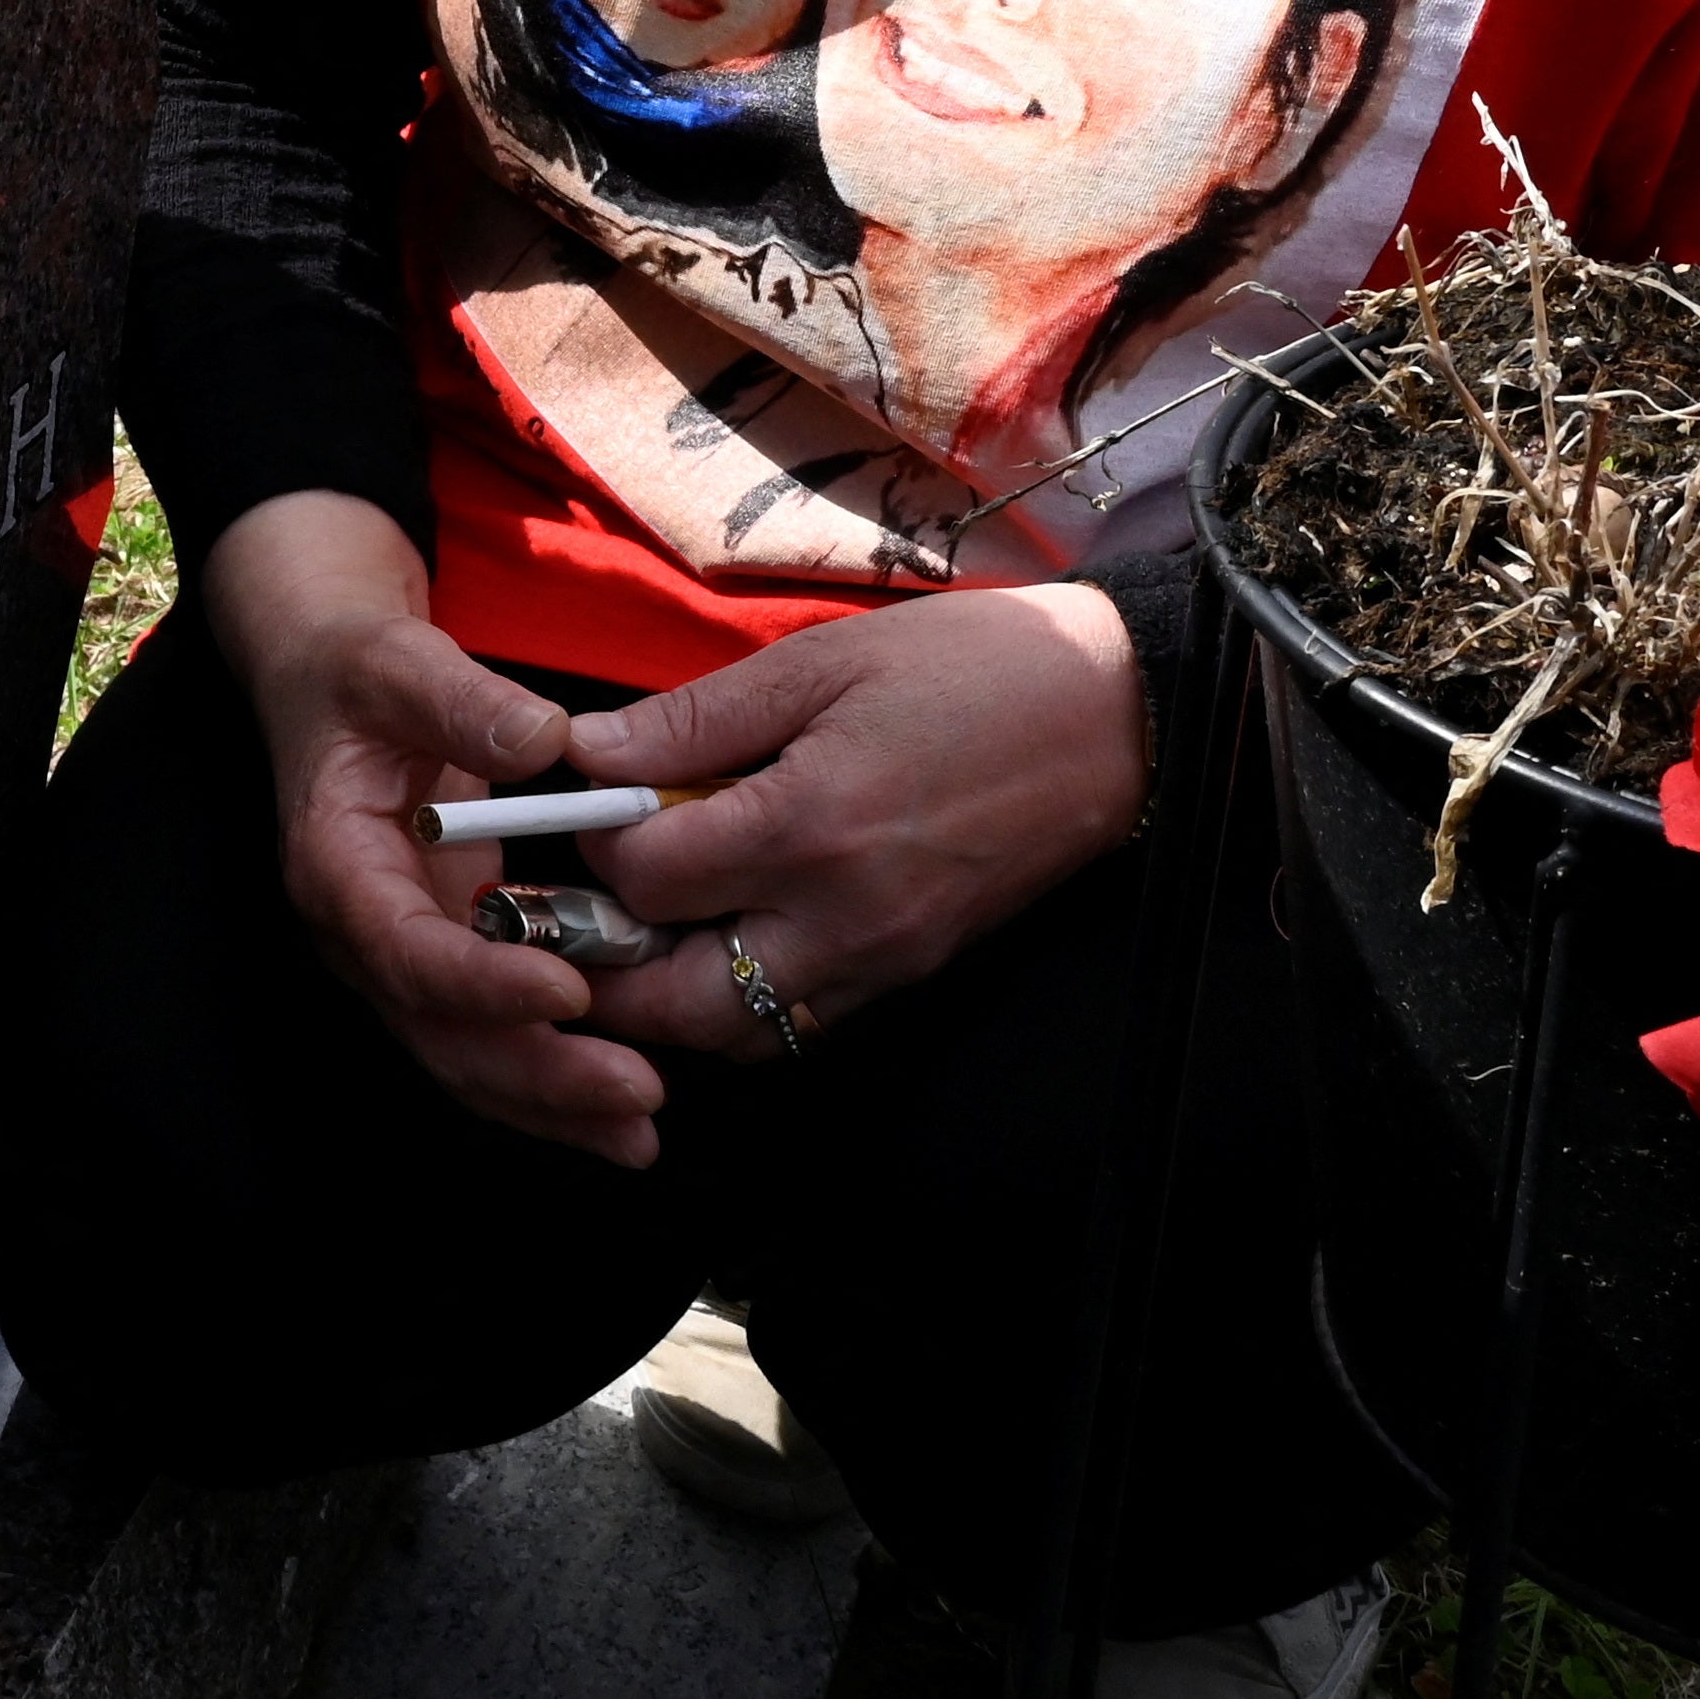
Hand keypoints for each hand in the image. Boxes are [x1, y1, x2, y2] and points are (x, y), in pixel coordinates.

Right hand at [193, 491, 673, 1164]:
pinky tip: (616, 1108)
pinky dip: (550, 1076)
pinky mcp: (444, 955)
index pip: (406, 950)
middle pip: (441, 1033)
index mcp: (336, 865)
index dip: (483, 985)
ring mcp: (403, 953)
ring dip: (551, 1102)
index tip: (570, 993)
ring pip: (466, 1056)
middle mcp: (363, 931)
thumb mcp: (402, 660)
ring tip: (639, 1133)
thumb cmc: (359, 669)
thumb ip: (467, 701)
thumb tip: (550, 739)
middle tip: (637, 1097)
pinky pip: (491, 1035)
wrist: (329, 679)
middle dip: (539, 1075)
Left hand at [565, 583, 1144, 1059]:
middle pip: (676, 1000)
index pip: (647, 879)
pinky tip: (725, 938)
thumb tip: (591, 755)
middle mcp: (841, 917)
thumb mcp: (821, 661)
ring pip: (735, 1037)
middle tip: (585, 904)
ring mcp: (881, 960)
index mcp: (810, 825)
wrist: (1114, 717)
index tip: (599, 804)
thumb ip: (697, 719)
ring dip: (670, 998)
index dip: (600, 844)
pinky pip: (798, 1026)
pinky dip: (739, 1005)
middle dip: (609, 964)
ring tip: (650, 925)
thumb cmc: (970, 670)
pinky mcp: (911, 975)